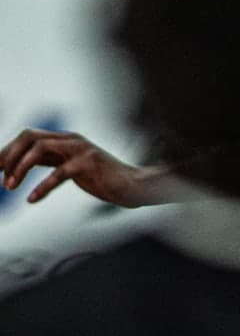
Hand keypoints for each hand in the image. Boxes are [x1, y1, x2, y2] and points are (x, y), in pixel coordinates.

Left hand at [0, 129, 164, 207]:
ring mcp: (80, 150)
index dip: (7, 152)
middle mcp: (71, 139)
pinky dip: (41, 187)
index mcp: (65, 138)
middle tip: (2, 179)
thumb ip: (47, 160)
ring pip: (39, 149)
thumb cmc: (100, 177)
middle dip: (9, 156)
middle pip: (29, 137)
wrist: (131, 185)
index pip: (27, 136)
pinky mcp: (88, 164)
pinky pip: (58, 173)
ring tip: (10, 187)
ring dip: (19, 168)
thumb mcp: (68, 165)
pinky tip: (32, 199)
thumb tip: (15, 165)